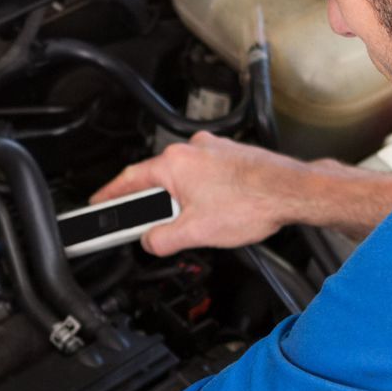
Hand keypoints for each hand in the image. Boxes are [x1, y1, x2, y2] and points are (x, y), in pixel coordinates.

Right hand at [93, 132, 391, 249]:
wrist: (293, 192)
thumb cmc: (253, 202)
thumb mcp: (195, 232)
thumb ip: (161, 239)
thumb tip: (150, 241)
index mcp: (174, 163)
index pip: (128, 180)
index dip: (109, 195)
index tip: (98, 204)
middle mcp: (191, 149)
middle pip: (157, 180)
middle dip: (153, 206)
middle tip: (152, 228)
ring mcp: (212, 150)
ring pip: (183, 179)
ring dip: (181, 201)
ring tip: (197, 223)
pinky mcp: (230, 156)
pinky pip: (204, 176)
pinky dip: (202, 194)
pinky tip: (217, 211)